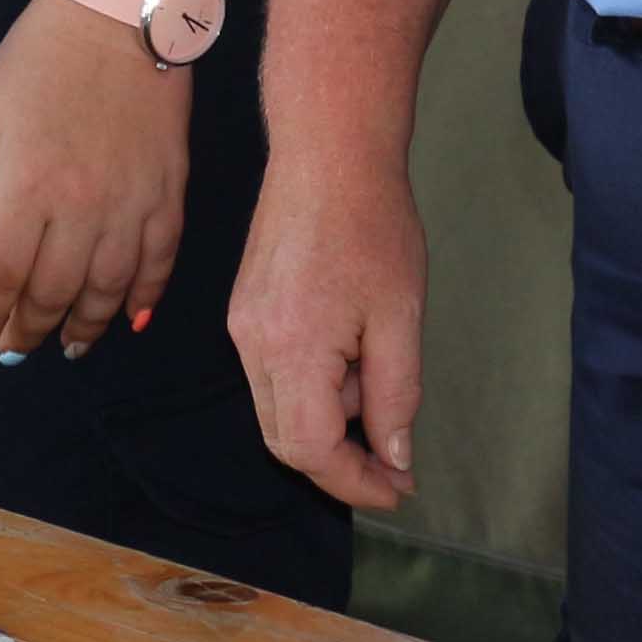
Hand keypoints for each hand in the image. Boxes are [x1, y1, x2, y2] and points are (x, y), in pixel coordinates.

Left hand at [0, 0, 192, 362]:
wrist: (123, 11)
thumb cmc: (42, 55)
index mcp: (27, 188)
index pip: (0, 278)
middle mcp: (81, 209)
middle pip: (51, 293)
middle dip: (26, 329)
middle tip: (12, 349)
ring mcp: (132, 205)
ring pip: (106, 291)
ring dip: (83, 327)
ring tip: (68, 346)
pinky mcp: (170, 194)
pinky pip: (159, 264)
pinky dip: (143, 298)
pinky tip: (128, 319)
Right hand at [227, 144, 422, 509]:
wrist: (327, 153)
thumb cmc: (371, 225)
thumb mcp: (400, 317)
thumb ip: (395, 397)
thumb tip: (394, 459)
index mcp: (291, 350)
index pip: (312, 451)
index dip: (356, 483)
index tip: (398, 488)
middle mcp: (252, 345)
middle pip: (284, 441)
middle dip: (339, 462)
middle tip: (393, 463)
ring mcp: (241, 326)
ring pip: (277, 410)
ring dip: (327, 419)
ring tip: (375, 373)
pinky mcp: (243, 309)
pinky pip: (271, 374)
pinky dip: (310, 385)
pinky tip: (349, 351)